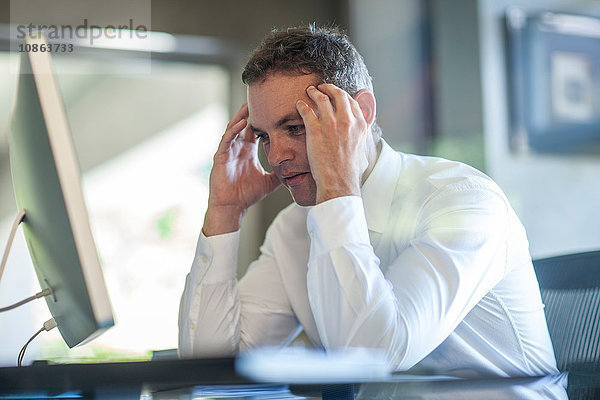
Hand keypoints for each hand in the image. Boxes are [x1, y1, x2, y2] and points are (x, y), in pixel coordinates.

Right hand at [203, 103, 279, 235]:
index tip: (274, 108)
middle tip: (261, 98)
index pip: (255, 130)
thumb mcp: (269, 181)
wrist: (232, 208)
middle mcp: (237, 148)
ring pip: (234, 128)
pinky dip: (233, 131)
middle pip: (244, 124)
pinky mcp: (220, 157)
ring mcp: (228, 151)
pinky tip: (242, 123)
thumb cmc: (246, 195)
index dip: (262, 119)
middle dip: (251, 112)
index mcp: (247, 151)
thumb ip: (280, 173)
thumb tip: (296, 171)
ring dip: (241, 116)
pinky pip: (226, 140)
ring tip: (249, 105)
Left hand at [296, 84, 369, 203]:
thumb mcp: (362, 152)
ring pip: (321, 99)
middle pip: (338, 95)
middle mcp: (347, 121)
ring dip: (314, 92)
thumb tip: (362, 139)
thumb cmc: (350, 172)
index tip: (336, 96)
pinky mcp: (315, 130)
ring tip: (309, 91)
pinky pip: (307, 110)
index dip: (343, 96)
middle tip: (322, 87)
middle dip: (329, 88)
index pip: (352, 102)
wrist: (339, 182)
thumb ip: (361, 140)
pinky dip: (302, 105)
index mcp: (360, 125)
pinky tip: (299, 104)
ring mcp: (331, 124)